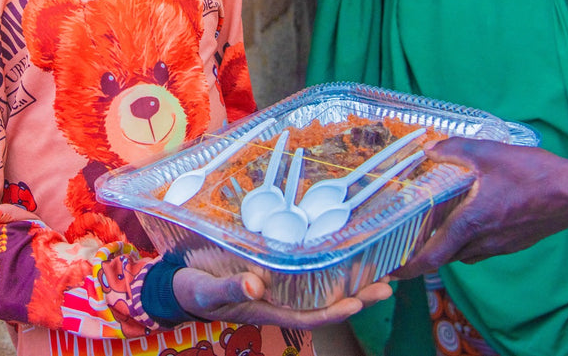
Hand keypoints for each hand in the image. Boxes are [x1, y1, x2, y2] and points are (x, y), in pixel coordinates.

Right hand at [173, 267, 391, 328]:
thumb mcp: (207, 289)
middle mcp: (279, 301)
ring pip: (321, 289)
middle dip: (357, 297)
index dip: (335, 311)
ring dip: (350, 282)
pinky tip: (342, 252)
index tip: (359, 303)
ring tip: (379, 270)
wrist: (180, 284)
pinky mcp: (272, 273)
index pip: (310, 315)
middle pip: (325, 304)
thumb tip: (255, 286)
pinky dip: (327, 265)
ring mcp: (278, 288)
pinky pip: (306, 273)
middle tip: (387, 284)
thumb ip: (230, 289)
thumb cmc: (193, 288)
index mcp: (267, 308)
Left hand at [390, 137, 567, 278]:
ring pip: (463, 254)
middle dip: (425, 252)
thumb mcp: (489, 153)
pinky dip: (468, 241)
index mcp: (470, 224)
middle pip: (445, 257)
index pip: (432, 257)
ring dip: (448, 245)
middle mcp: (482, 243)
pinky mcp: (513, 244)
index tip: (391, 269)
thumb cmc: (533, 174)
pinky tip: (470, 219)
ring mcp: (499, 247)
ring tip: (436, 226)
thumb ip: (454, 150)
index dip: (408, 266)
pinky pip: (481, 249)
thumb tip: (429, 148)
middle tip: (408, 238)